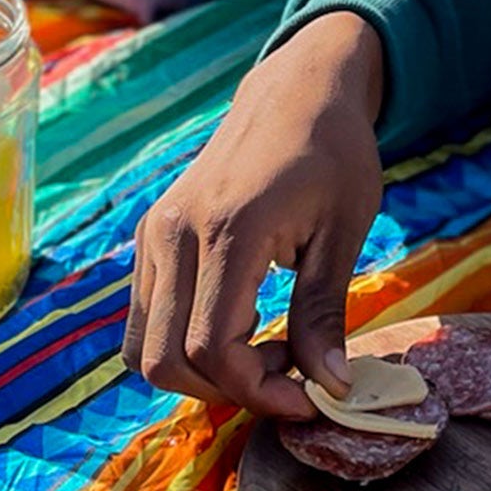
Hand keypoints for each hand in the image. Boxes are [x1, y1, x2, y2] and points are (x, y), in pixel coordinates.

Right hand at [123, 12, 385, 417]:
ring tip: (270, 344)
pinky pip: (146, 317)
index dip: (257, 391)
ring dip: (203, 372)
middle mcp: (174, 233)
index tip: (308, 398)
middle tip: (291, 372)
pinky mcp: (150, 236)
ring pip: (144, 347)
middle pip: (164, 361)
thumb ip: (327, 312)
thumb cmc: (334, 154)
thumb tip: (331, 390)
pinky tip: (245, 319)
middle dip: (228, 390)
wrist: (296, 92)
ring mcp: (154, 233)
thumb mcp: (346, 230)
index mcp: (228, 229)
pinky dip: (186, 342)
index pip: (211, 348)